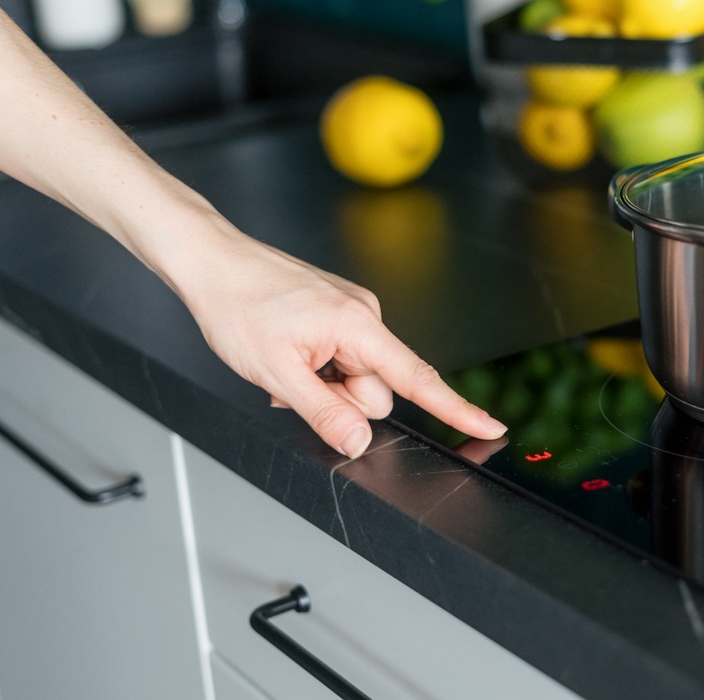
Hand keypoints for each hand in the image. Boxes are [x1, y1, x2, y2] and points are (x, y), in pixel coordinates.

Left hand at [176, 232, 504, 458]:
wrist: (213, 261)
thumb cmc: (238, 305)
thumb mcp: (276, 373)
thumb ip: (324, 412)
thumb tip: (360, 442)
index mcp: (358, 325)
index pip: (417, 378)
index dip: (456, 409)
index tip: (490, 427)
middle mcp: (364, 315)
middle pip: (377, 389)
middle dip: (340, 400)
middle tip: (293, 384)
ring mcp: (352, 312)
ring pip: (356, 377)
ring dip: (324, 385)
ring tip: (284, 364)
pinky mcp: (338, 312)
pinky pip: (342, 358)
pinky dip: (319, 368)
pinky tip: (288, 354)